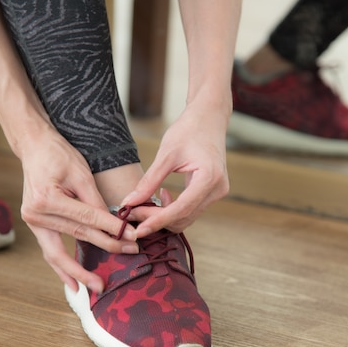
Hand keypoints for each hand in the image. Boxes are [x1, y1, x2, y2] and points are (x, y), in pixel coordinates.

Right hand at [18, 129, 137, 292]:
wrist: (33, 147)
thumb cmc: (58, 155)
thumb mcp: (81, 172)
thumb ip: (96, 201)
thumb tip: (115, 225)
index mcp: (47, 198)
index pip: (87, 218)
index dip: (111, 228)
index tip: (132, 237)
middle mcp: (36, 213)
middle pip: (77, 236)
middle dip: (106, 247)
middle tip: (129, 254)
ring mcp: (32, 221)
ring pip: (58, 253)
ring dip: (80, 271)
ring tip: (97, 287)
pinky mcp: (35, 225)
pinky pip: (49, 251)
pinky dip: (61, 269)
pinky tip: (73, 285)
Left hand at [121, 100, 229, 235]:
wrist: (209, 117)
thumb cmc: (189, 130)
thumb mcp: (166, 154)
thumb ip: (149, 181)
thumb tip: (129, 203)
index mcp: (209, 178)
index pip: (181, 210)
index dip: (158, 221)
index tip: (138, 229)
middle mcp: (217, 190)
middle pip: (184, 217)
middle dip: (158, 219)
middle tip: (133, 212)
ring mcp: (218, 192)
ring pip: (188, 217)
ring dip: (165, 216)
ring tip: (145, 203)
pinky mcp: (214, 192)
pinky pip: (192, 209)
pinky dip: (174, 209)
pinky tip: (164, 194)